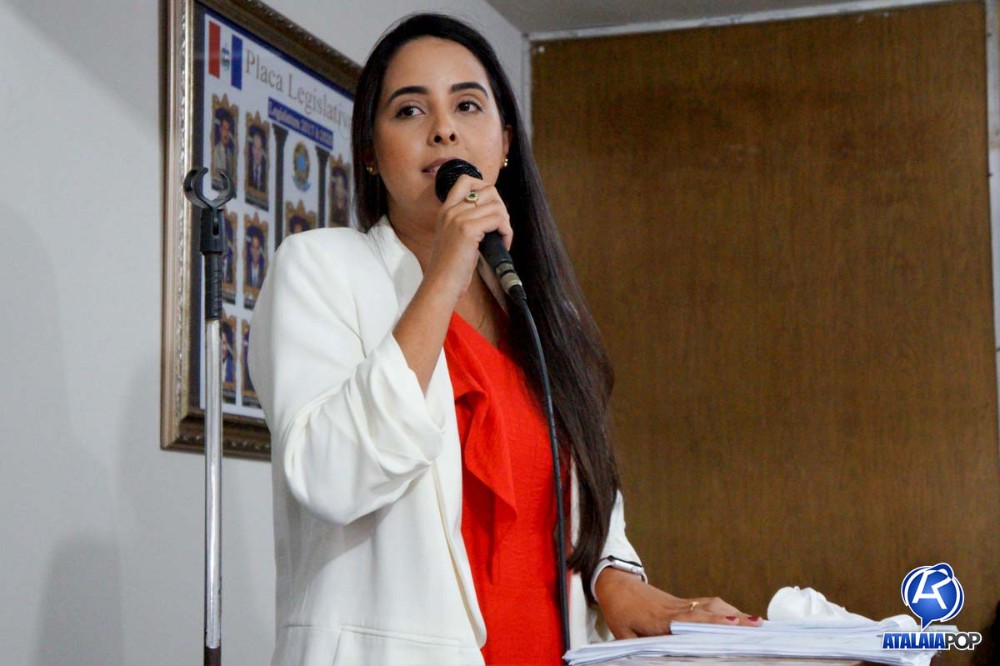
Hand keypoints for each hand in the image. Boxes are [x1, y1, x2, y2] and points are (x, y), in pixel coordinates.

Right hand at [423, 173, 511, 300]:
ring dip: (506, 223)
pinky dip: (507, 233)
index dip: (485, 188)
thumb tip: (493, 212)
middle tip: (500, 227)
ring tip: (502, 239)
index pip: (466, 179)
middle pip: (489, 190)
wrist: (441, 283)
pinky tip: (503, 245)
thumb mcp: (453, 237)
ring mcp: (458, 219)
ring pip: (497, 206)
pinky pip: (499, 221)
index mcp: (446, 210)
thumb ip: (466, 221)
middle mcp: (451, 210)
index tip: (492, 208)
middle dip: (501, 207)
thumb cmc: (451, 266)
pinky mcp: (468, 230)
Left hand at [594, 568, 761, 638]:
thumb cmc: (620, 612)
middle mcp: (674, 609)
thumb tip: (649, 660)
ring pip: (711, 605)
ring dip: (733, 613)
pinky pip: (707, 605)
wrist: (616, 584)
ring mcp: (680, 603)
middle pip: (707, 611)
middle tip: (757, 624)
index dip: (711, 622)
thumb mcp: (623, 635)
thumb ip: (637, 648)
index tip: (731, 624)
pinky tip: (739, 618)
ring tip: (757, 623)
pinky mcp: (683, 602)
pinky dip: (725, 611)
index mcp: (659, 618)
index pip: (689, 620)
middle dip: (733, 618)